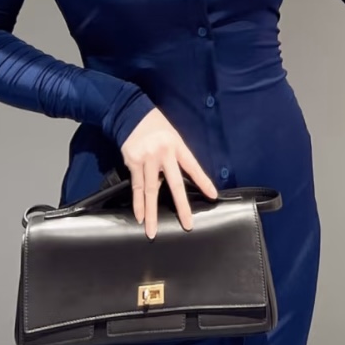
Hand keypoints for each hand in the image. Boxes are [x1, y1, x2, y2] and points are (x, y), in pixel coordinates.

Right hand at [120, 108, 217, 239]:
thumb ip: (175, 158)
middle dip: (182, 206)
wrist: (131, 114)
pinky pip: (136, 187)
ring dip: (152, 213)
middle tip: (187, 224)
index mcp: (177, 146)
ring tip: (152, 231)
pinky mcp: (133, 162)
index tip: (213, 196)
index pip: (193, 167)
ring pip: (150, 190)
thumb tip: (175, 183)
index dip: (203, 181)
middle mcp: (163, 153)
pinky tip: (139, 216)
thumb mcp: (173, 137)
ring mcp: (147, 158)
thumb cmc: (156, 127)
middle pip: (174, 184)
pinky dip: (137, 203)